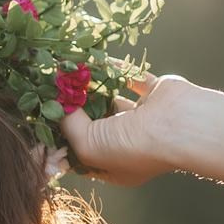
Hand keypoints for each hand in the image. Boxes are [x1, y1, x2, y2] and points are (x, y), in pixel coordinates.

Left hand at [56, 71, 196, 187]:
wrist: (181, 127)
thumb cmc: (133, 146)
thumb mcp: (88, 146)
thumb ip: (69, 125)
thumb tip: (58, 103)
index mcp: (113, 164)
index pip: (81, 148)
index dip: (62, 132)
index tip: (41, 113)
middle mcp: (129, 142)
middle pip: (94, 121)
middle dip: (75, 105)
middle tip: (51, 86)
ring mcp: (145, 117)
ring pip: (112, 98)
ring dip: (92, 85)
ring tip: (69, 70)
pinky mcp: (156, 94)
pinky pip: (131, 77)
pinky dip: (114, 68)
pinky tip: (94, 59)